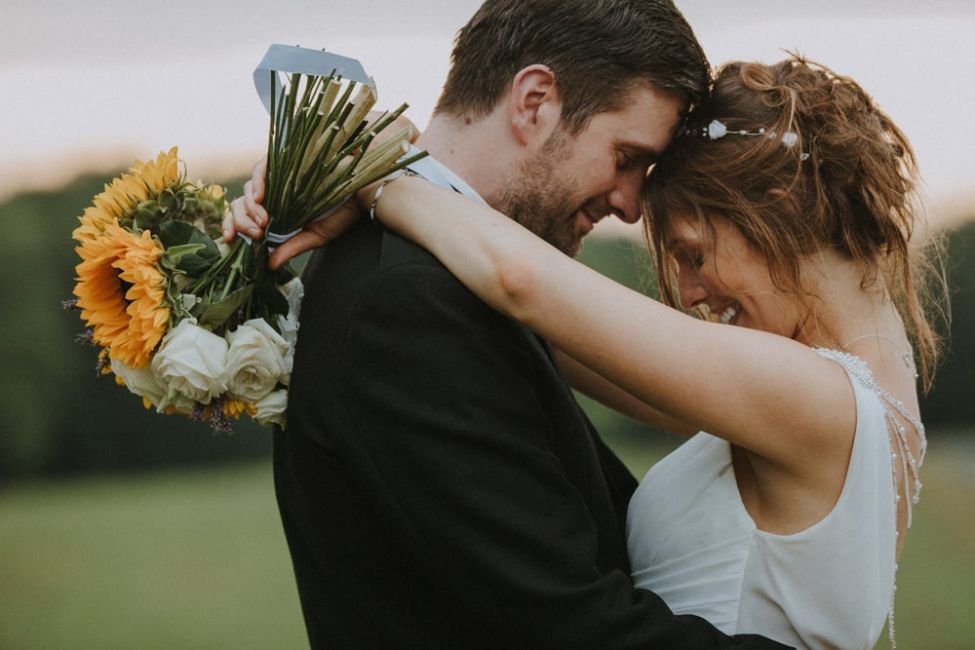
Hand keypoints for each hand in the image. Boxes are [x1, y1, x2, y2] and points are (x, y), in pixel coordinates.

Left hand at [222, 111, 419, 269]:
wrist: (364, 189)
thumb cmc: (344, 211)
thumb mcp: (316, 235)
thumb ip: (292, 247)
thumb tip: (270, 265)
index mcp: (277, 211)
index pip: (244, 217)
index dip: (232, 226)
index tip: (231, 241)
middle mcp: (273, 193)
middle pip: (240, 204)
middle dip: (241, 221)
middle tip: (256, 235)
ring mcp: (278, 176)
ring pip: (248, 189)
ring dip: (250, 208)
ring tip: (263, 222)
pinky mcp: (286, 161)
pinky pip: (262, 168)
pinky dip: (258, 182)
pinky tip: (261, 197)